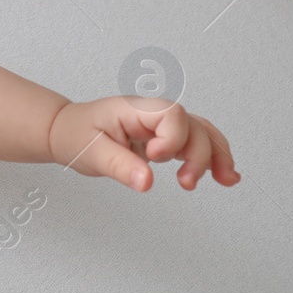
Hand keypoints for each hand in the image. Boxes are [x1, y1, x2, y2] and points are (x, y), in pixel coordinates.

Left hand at [47, 97, 239, 192]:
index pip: (172, 115)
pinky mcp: (164, 138)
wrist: (66, 131)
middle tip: (186, 183)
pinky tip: (225, 176)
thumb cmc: (75, 135)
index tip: (155, 157)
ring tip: (227, 181)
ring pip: (202, 134)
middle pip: (193, 126)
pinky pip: (196, 143)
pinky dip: (212, 158)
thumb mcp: (91, 153)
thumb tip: (147, 183)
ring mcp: (160, 125)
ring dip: (217, 156)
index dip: (173, 138)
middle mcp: (152, 114)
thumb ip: (119, 166)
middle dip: (199, 155)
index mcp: (134, 109)